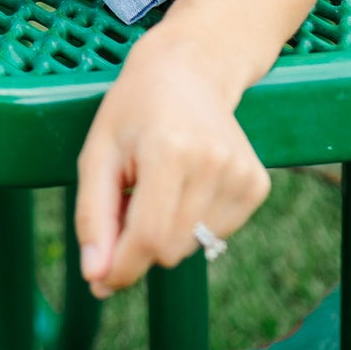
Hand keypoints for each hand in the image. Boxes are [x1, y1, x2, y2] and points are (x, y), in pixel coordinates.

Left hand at [73, 28, 271, 298]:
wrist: (190, 69)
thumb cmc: (134, 110)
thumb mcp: (97, 153)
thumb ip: (93, 217)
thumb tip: (96, 278)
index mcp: (170, 152)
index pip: (148, 238)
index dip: (121, 268)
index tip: (99, 280)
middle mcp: (214, 165)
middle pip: (169, 250)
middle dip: (138, 244)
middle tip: (126, 201)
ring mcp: (243, 175)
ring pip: (192, 247)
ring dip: (165, 233)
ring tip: (156, 187)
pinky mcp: (257, 186)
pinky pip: (215, 236)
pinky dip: (191, 224)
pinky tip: (185, 185)